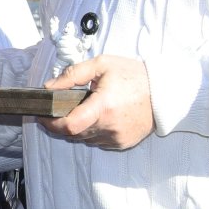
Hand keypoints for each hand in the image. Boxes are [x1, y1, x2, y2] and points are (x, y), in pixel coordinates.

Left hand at [38, 55, 153, 149]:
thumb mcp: (102, 64)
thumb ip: (73, 75)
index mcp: (103, 106)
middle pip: (73, 133)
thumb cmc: (135, 75)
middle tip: (58, 110)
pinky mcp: (122, 144)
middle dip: (61, 123)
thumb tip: (49, 87)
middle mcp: (110, 126)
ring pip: (85, 138)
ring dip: (78, 128)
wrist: (165, 93)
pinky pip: (98, 141)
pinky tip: (99, 117)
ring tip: (82, 110)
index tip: (42, 116)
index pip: (69, 125)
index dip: (52, 123)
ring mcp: (116, 137)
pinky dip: (93, 132)